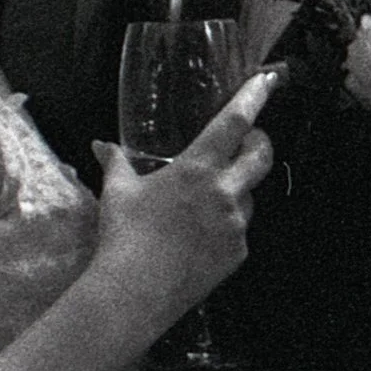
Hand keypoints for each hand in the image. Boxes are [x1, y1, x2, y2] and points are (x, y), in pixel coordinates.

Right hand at [89, 69, 277, 327]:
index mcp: (197, 169)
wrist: (136, 291)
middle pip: (261, 156)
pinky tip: (198, 237)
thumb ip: (116, 162)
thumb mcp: (117, 191)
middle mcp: (225, 192)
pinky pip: (239, 230)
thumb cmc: (124, 234)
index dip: (253, 98)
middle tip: (249, 140)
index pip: (233, 123)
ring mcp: (236, 225)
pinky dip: (225, 225)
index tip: (269, 80)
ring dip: (236, 190)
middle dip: (260, 142)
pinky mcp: (238, 253)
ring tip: (205, 202)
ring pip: (249, 196)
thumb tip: (101, 145)